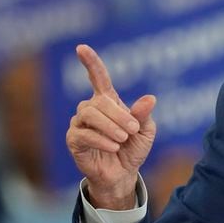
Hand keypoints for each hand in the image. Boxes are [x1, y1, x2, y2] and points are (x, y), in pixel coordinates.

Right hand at [66, 44, 156, 209]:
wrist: (123, 174)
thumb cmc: (133, 149)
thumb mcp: (145, 131)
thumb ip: (144, 115)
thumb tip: (150, 99)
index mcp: (108, 101)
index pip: (98, 77)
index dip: (91, 62)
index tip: (81, 48)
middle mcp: (91, 109)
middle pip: (100, 101)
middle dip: (119, 115)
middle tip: (133, 130)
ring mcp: (79, 123)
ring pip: (90, 114)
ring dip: (110, 126)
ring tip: (123, 139)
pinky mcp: (73, 140)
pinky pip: (83, 134)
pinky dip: (102, 140)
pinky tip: (113, 147)